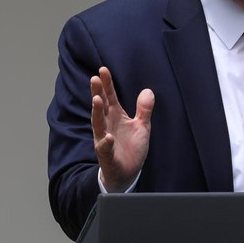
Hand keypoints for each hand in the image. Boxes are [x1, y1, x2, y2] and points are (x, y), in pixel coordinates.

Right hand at [90, 67, 154, 191]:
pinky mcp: (106, 155)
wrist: (127, 173)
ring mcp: (104, 140)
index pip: (110, 97)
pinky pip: (104, 148)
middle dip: (97, 93)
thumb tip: (148, 91)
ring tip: (96, 100)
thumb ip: (144, 109)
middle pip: (100, 107)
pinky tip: (107, 137)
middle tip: (95, 79)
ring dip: (96, 112)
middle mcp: (106, 125)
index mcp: (115, 116)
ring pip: (98, 124)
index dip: (107, 84)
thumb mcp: (142, 126)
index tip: (103, 70)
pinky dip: (105, 143)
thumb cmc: (131, 148)